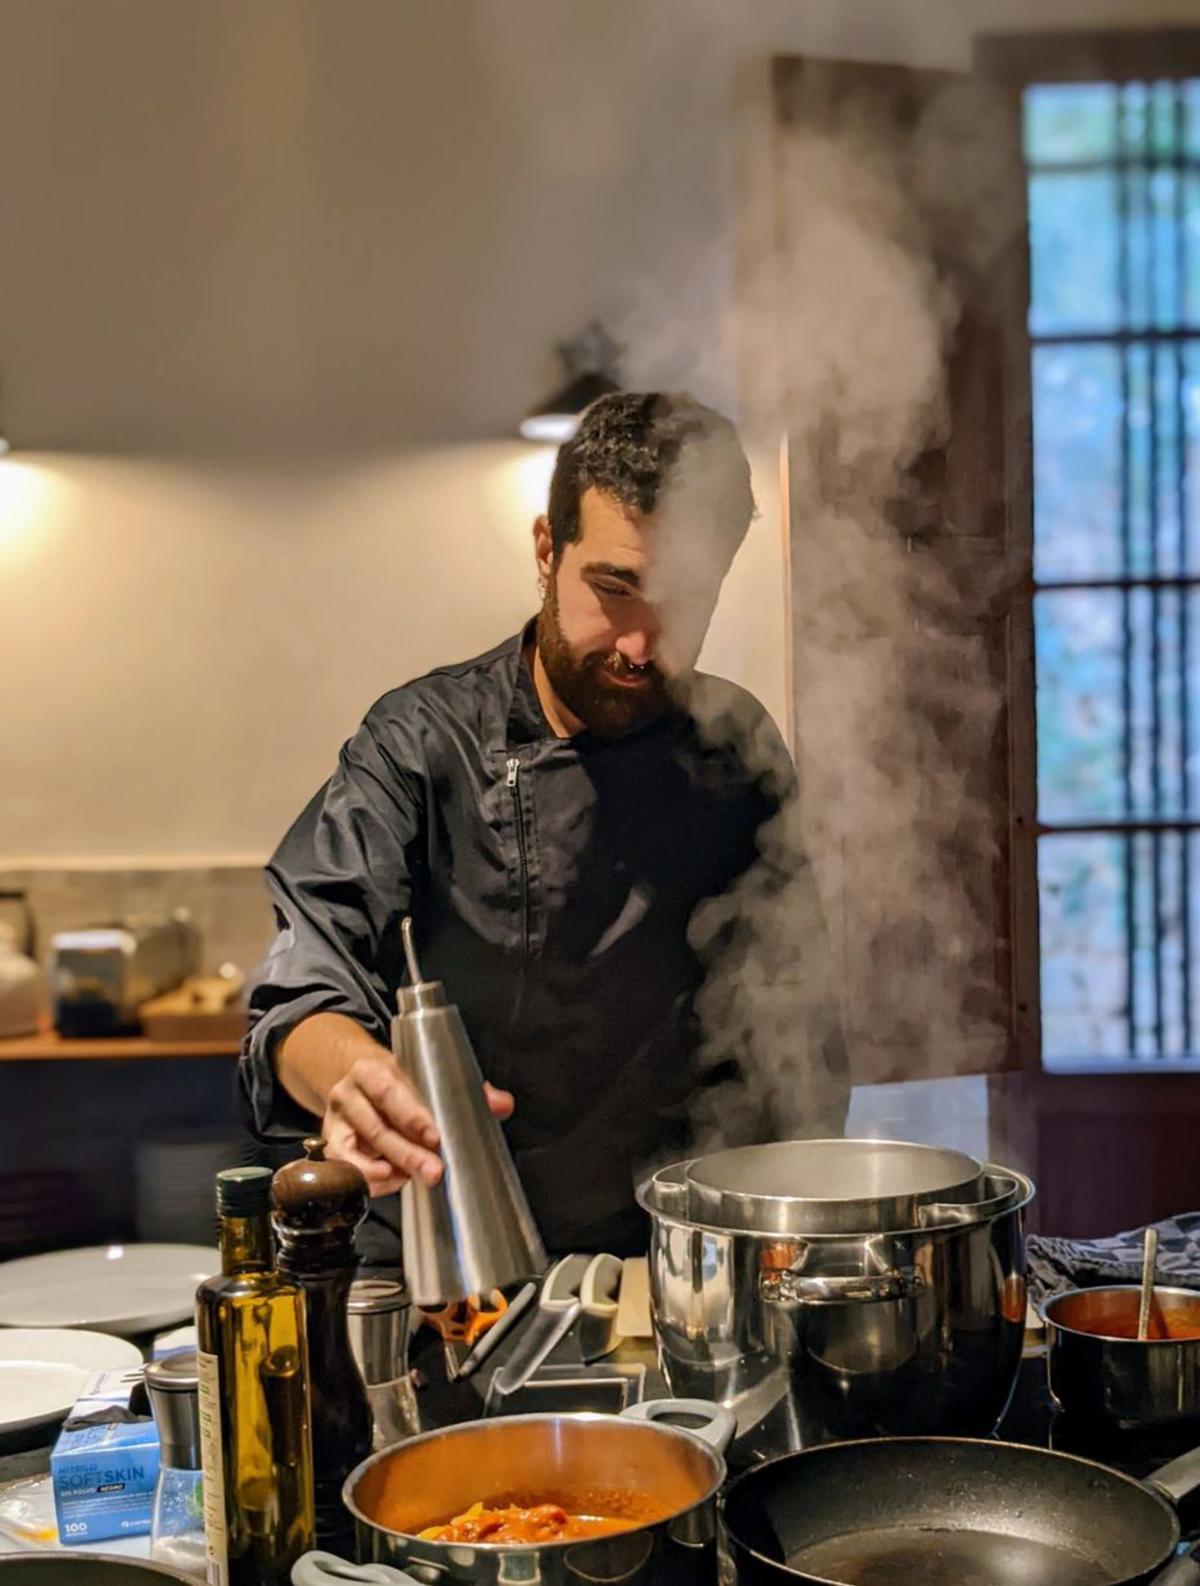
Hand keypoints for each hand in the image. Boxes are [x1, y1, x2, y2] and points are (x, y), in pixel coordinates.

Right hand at [322, 1050, 514, 1196]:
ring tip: (411, 1180)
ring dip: (386, 1171)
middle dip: (407, 1153)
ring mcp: (336, 1120)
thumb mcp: (425, 1076)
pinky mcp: (330, 1143)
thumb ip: (466, 1090)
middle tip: (434, 1172)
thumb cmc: (400, 1082)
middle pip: (376, 1127)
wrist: (354, 1078)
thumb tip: (502, 1104)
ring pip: (356, 1150)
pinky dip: (367, 1178)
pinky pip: (344, 1166)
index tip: (435, 1136)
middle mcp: (349, 1093)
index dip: (411, 1115)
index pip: (389, 1091)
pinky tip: (391, 1181)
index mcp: (374, 1069)